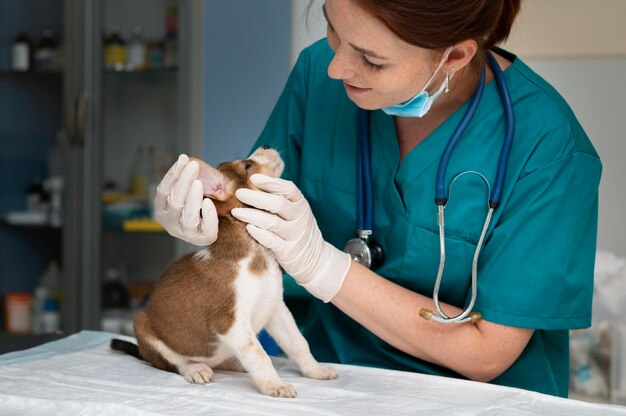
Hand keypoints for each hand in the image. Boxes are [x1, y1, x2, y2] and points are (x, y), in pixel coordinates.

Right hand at [153, 154, 218, 245]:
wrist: (205, 230)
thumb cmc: (194, 206)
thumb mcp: (185, 192)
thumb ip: (184, 179)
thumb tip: (185, 158)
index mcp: (162, 209)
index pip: (163, 190)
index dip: (173, 174)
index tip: (184, 159)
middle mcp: (170, 222)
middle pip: (174, 201)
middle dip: (184, 181)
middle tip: (194, 165)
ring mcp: (185, 232)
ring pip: (187, 215)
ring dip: (192, 198)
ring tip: (199, 182)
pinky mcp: (202, 238)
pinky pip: (205, 228)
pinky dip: (208, 214)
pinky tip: (208, 202)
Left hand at [231, 174, 351, 301]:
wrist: (316, 259)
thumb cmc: (297, 229)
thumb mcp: (296, 212)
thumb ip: (280, 198)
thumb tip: (253, 182)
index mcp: (301, 204)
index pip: (288, 189)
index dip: (271, 183)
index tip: (253, 178)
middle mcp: (299, 218)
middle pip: (278, 204)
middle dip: (256, 197)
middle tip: (239, 193)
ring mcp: (294, 235)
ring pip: (272, 222)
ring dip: (252, 215)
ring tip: (236, 211)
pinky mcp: (287, 251)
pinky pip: (272, 241)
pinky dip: (260, 234)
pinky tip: (248, 228)